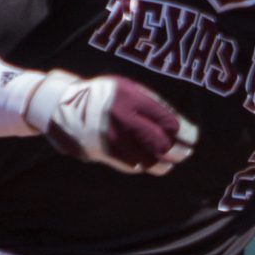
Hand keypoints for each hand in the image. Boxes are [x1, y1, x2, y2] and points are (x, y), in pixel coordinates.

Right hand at [24, 71, 198, 174]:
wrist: (62, 104)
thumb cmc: (103, 96)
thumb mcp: (127, 89)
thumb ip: (152, 104)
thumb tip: (180, 127)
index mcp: (131, 98)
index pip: (167, 120)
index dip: (184, 132)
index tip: (192, 137)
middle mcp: (122, 119)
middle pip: (160, 142)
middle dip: (178, 150)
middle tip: (186, 153)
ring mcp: (112, 138)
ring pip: (148, 159)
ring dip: (164, 163)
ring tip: (172, 161)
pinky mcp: (104, 152)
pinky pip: (132, 165)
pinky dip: (146, 166)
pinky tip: (154, 164)